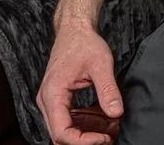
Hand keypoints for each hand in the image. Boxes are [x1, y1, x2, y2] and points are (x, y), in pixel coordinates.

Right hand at [36, 23, 122, 144]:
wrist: (74, 29)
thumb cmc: (84, 42)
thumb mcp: (101, 63)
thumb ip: (108, 89)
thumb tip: (116, 113)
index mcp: (52, 94)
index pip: (61, 133)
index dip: (83, 142)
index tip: (104, 139)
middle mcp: (46, 101)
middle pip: (59, 136)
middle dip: (83, 142)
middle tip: (108, 138)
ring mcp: (50, 101)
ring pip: (61, 131)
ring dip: (82, 136)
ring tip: (106, 132)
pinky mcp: (56, 100)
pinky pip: (65, 121)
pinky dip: (80, 127)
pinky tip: (99, 124)